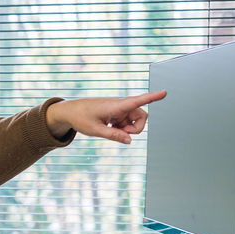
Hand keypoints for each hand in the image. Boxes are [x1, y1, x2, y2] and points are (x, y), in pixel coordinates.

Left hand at [46, 90, 165, 144]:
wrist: (69, 112)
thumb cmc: (80, 118)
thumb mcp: (96, 130)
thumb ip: (114, 136)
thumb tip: (130, 141)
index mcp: (115, 106)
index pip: (138, 101)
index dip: (152, 97)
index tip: (164, 92)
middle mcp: (120, 105)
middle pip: (141, 116)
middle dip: (136, 128)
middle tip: (122, 135)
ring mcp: (119, 109)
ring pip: (134, 121)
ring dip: (128, 129)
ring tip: (111, 131)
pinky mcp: (116, 113)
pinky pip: (126, 122)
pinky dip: (122, 128)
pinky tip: (109, 128)